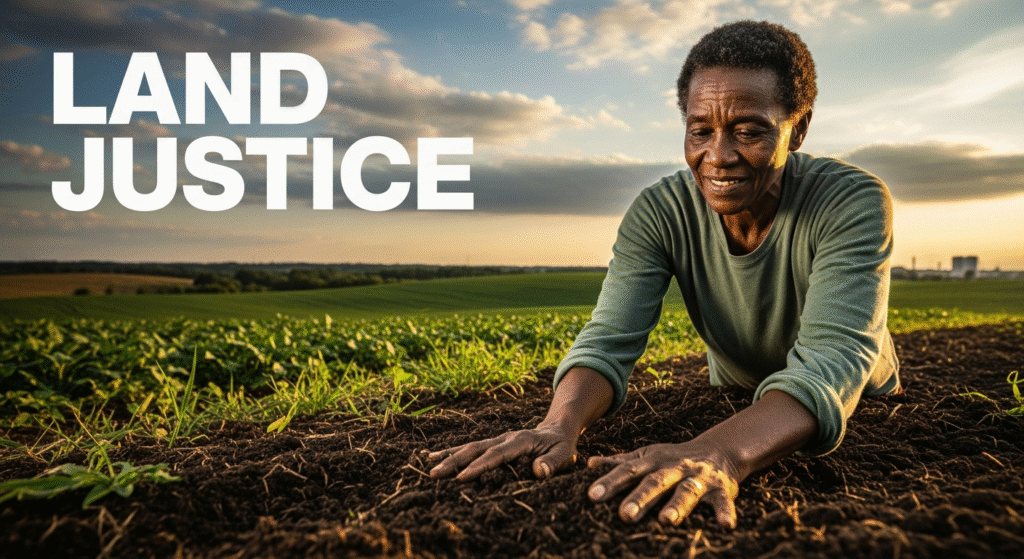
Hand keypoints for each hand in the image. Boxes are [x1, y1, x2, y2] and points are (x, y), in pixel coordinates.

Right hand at [427, 424, 577, 480]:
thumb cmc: (561, 446)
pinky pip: (470, 447)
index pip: (497, 455)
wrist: (557, 429)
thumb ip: (553, 462)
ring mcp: (496, 439)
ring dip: (449, 456)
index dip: (479, 467)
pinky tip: (433, 456)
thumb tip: (538, 471)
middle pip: (476, 449)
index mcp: (521, 441)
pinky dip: (451, 452)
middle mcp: (504, 438)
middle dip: (455, 461)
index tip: (462, 478)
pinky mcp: (492, 444)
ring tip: (429, 466)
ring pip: (469, 447)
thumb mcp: (565, 454)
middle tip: (435, 474)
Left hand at [586, 441, 740, 527]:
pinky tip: (726, 526)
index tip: (593, 496)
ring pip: (687, 491)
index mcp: (653, 462)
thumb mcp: (646, 456)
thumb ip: (620, 463)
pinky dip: (725, 512)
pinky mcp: (720, 489)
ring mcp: (697, 478)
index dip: (610, 483)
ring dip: (677, 505)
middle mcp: (674, 468)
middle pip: (655, 482)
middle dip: (640, 498)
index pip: (628, 472)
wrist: (717, 450)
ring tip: (666, 520)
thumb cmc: (673, 459)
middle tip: (625, 515)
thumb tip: (590, 464)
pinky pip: (723, 501)